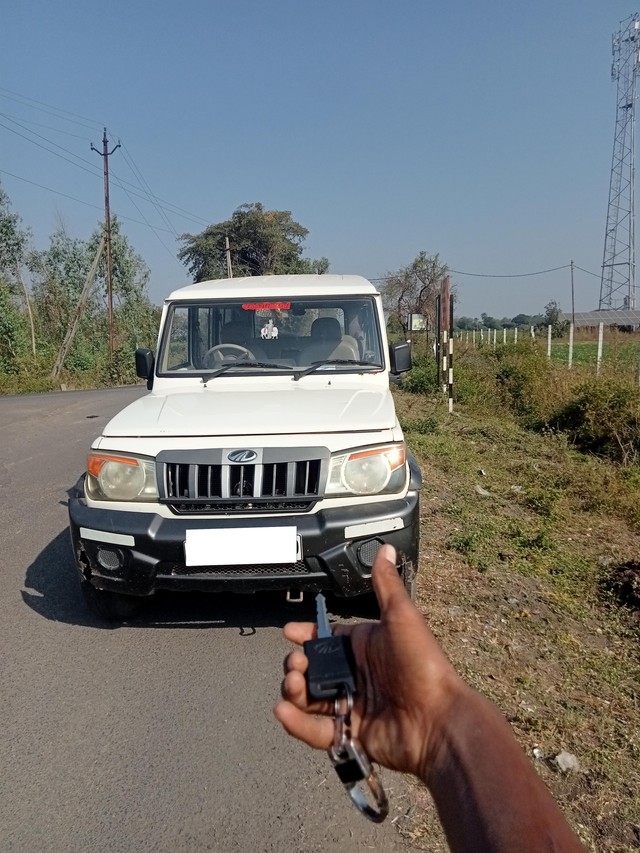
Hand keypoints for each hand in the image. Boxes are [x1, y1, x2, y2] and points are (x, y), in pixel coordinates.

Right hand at [274, 544, 465, 777]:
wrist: (438, 721)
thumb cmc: (424, 666)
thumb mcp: (402, 617)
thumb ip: (386, 584)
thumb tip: (386, 548)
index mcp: (366, 647)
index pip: (327, 638)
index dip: (306, 635)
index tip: (290, 632)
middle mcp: (357, 675)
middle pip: (314, 669)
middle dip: (297, 665)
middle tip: (295, 665)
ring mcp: (352, 706)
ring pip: (310, 698)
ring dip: (294, 691)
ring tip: (293, 685)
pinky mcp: (350, 735)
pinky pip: (316, 730)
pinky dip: (298, 723)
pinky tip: (284, 712)